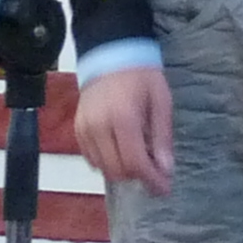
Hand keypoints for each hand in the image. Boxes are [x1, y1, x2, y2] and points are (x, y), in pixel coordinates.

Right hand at [74, 66, 174, 193]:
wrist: (111, 54)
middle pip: (116, 170)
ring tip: (140, 157)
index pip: (134, 161)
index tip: (164, 189)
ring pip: (102, 168)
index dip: (150, 179)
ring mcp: (84, 129)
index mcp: (123, 117)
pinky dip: (107, 162)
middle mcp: (99, 127)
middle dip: (138, 176)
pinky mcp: (77, 130)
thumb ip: (162, 137)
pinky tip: (122, 151)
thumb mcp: (161, 101)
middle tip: (155, 172)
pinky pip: (91, 159)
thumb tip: (166, 169)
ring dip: (123, 170)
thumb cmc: (141, 75)